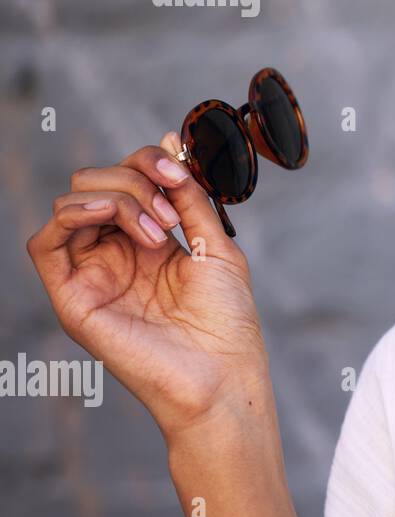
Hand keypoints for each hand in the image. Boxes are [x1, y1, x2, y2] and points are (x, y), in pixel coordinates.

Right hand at [26, 132, 270, 444]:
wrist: (223, 374)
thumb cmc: (227, 321)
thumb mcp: (215, 244)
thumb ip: (188, 196)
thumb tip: (167, 141)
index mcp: (150, 241)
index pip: (128, 178)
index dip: (150, 163)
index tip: (179, 172)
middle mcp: (116, 254)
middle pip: (97, 183)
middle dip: (135, 179)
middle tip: (171, 213)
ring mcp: (92, 275)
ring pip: (73, 203)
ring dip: (117, 198)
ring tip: (159, 233)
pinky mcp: (73, 298)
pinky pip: (45, 243)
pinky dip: (75, 214)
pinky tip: (113, 216)